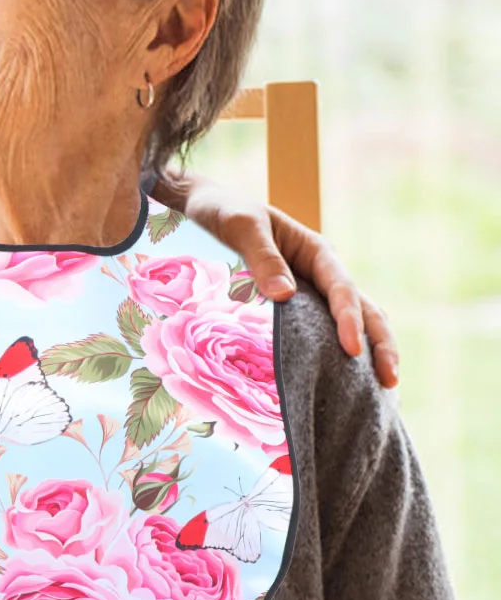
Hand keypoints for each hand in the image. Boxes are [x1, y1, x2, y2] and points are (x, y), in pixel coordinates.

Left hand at [158, 171, 398, 387]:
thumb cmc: (225, 212)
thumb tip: (285, 295)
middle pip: (364, 309)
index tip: (352, 350)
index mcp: (316, 251)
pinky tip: (347, 382)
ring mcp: (315, 291)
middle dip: (381, 344)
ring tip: (383, 390)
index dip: (350, 319)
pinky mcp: (300, 307)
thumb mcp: (241, 225)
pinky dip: (341, 354)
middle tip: (390, 380)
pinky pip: (326, 330)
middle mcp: (323, 273)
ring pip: (355, 322)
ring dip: (371, 352)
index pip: (341, 288)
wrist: (210, 209)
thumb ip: (262, 256)